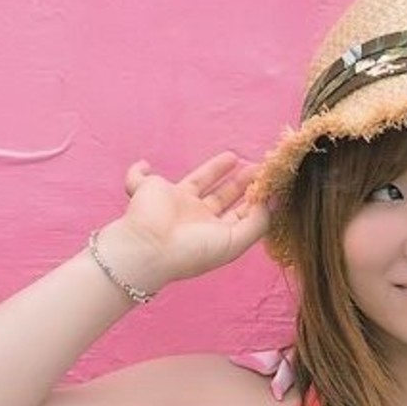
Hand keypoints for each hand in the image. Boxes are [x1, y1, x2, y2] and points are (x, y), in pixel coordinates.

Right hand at [117, 150, 273, 283]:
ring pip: (198, 181)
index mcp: (213, 233)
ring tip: (234, 156)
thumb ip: (257, 223)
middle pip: (222, 197)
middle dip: (240, 183)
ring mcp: (174, 203)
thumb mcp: (234, 241)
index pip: (237, 216)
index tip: (268, 185)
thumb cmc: (193, 249)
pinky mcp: (151, 188)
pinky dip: (138, 172)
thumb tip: (268, 202)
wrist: (151, 246)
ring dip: (214, 169)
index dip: (253, 201)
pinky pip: (139, 177)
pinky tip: (145, 165)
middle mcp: (195, 219)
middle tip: (257, 168)